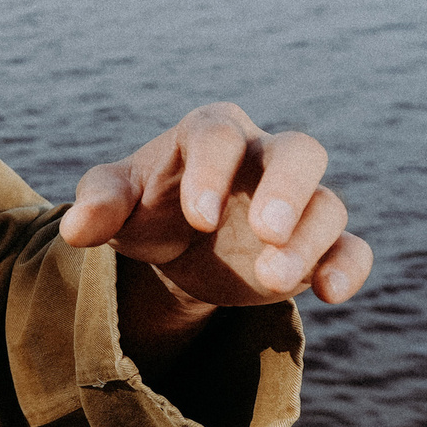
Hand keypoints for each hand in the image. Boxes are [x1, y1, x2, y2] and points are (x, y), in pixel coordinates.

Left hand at [60, 101, 372, 311]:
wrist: (176, 245)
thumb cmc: (145, 206)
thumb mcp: (113, 200)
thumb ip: (97, 204)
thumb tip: (75, 229)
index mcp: (210, 134)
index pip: (219, 135)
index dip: (212, 171)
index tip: (196, 217)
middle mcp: (263, 159)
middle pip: (299, 151)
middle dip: (288, 188)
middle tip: (264, 232)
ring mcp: (296, 203)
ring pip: (327, 205)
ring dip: (307, 242)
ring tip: (270, 279)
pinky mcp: (316, 246)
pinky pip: (350, 247)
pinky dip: (347, 266)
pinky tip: (328, 291)